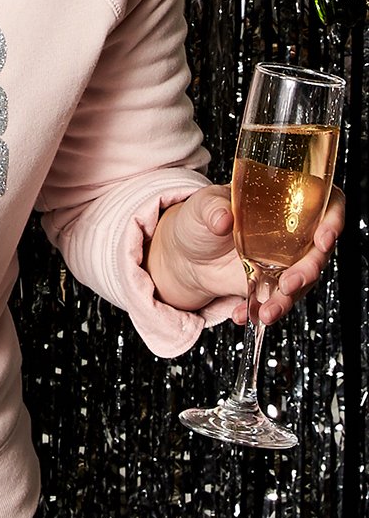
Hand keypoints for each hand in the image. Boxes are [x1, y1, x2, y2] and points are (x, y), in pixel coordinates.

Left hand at [145, 183, 344, 324]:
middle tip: (288, 284)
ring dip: (287, 300)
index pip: (326, 204)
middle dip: (308, 271)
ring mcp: (283, 263)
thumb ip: (213, 209)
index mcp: (284, 203)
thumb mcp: (202, 206)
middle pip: (318, 251)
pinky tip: (243, 315)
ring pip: (301, 283)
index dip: (333, 220)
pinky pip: (275, 302)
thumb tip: (222, 219)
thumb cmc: (198, 219)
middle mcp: (292, 234)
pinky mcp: (270, 286)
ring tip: (265, 313)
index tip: (323, 239)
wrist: (184, 254)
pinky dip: (261, 311)